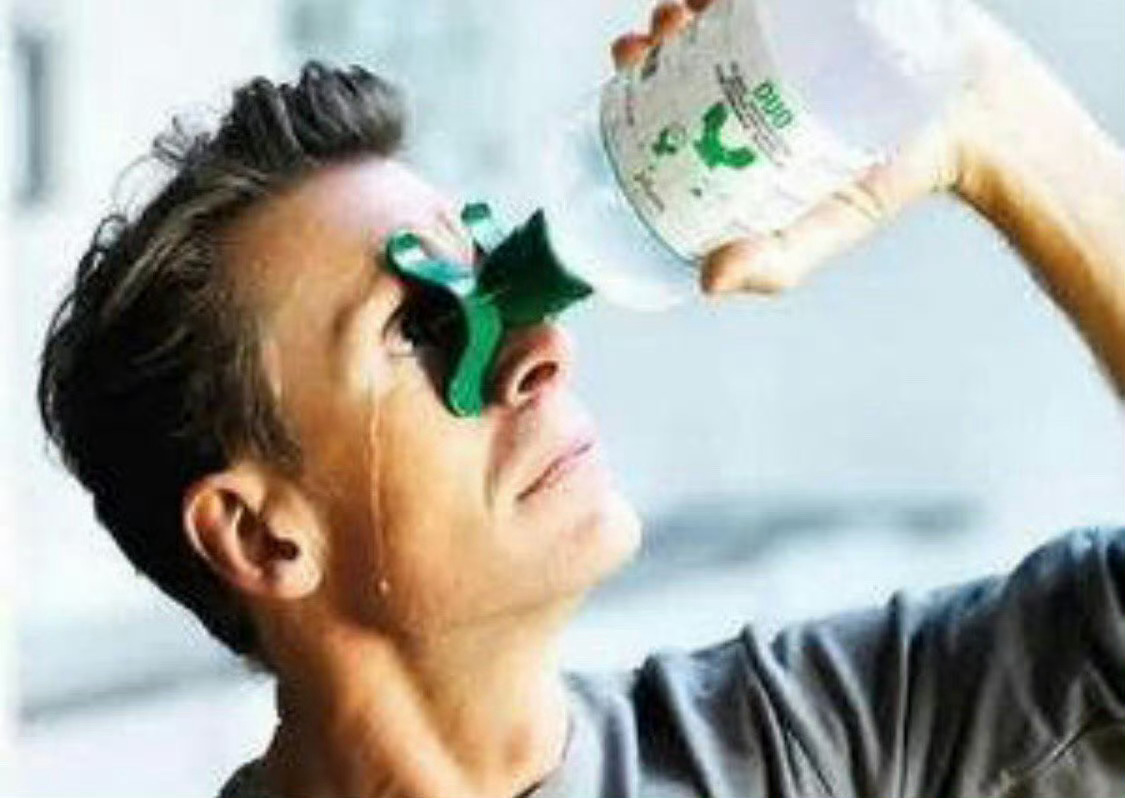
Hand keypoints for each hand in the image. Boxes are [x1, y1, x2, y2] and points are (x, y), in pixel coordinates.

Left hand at [610, 0, 968, 296]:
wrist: (979, 124)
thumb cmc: (892, 181)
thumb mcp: (821, 230)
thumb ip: (772, 262)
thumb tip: (707, 283)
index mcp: (744, 119)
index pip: (673, 89)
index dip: (640, 70)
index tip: (628, 57)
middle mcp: (760, 69)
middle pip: (691, 36)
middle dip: (665, 24)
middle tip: (665, 23)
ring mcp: (792, 26)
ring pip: (726, 1)